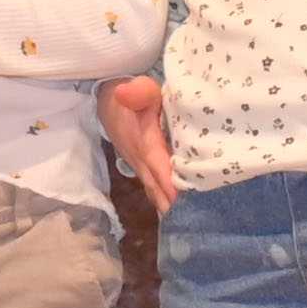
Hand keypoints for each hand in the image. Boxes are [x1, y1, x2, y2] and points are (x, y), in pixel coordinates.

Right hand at [100, 76, 178, 209]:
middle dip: (173, 204)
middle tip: (197, 219)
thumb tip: (125, 93)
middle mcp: (141, 160)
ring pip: (154, 190)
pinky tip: (176, 207)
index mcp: (145, 143)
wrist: (109, 101)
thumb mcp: (139, 88)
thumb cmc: (132, 95)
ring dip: (168, 204)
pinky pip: (153, 186)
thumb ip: (138, 91)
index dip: (172, 186)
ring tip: (190, 218)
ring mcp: (139, 165)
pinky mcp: (142, 166)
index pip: (160, 168)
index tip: (187, 202)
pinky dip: (164, 197)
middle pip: (157, 188)